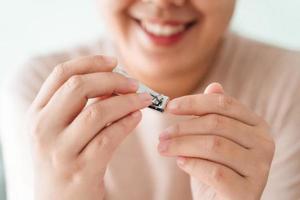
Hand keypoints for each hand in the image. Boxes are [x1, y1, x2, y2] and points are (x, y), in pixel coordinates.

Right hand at [27, 55, 151, 199]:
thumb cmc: (64, 159)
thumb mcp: (60, 129)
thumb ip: (78, 105)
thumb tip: (113, 81)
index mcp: (37, 113)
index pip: (62, 74)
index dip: (91, 62)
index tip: (114, 61)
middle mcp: (43, 129)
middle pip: (79, 87)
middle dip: (112, 79)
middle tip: (133, 83)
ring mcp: (60, 151)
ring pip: (98, 112)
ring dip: (127, 101)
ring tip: (143, 99)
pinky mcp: (82, 170)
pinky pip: (110, 137)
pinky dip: (128, 123)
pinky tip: (137, 118)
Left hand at [158, 83, 274, 199]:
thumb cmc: (215, 168)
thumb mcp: (214, 139)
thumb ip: (217, 114)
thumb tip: (213, 86)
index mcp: (257, 126)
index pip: (224, 104)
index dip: (194, 102)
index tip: (169, 107)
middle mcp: (264, 144)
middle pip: (217, 124)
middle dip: (183, 127)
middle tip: (161, 135)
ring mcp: (259, 168)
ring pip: (214, 145)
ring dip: (181, 145)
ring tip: (162, 148)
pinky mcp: (248, 192)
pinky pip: (214, 171)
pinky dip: (192, 164)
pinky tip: (180, 162)